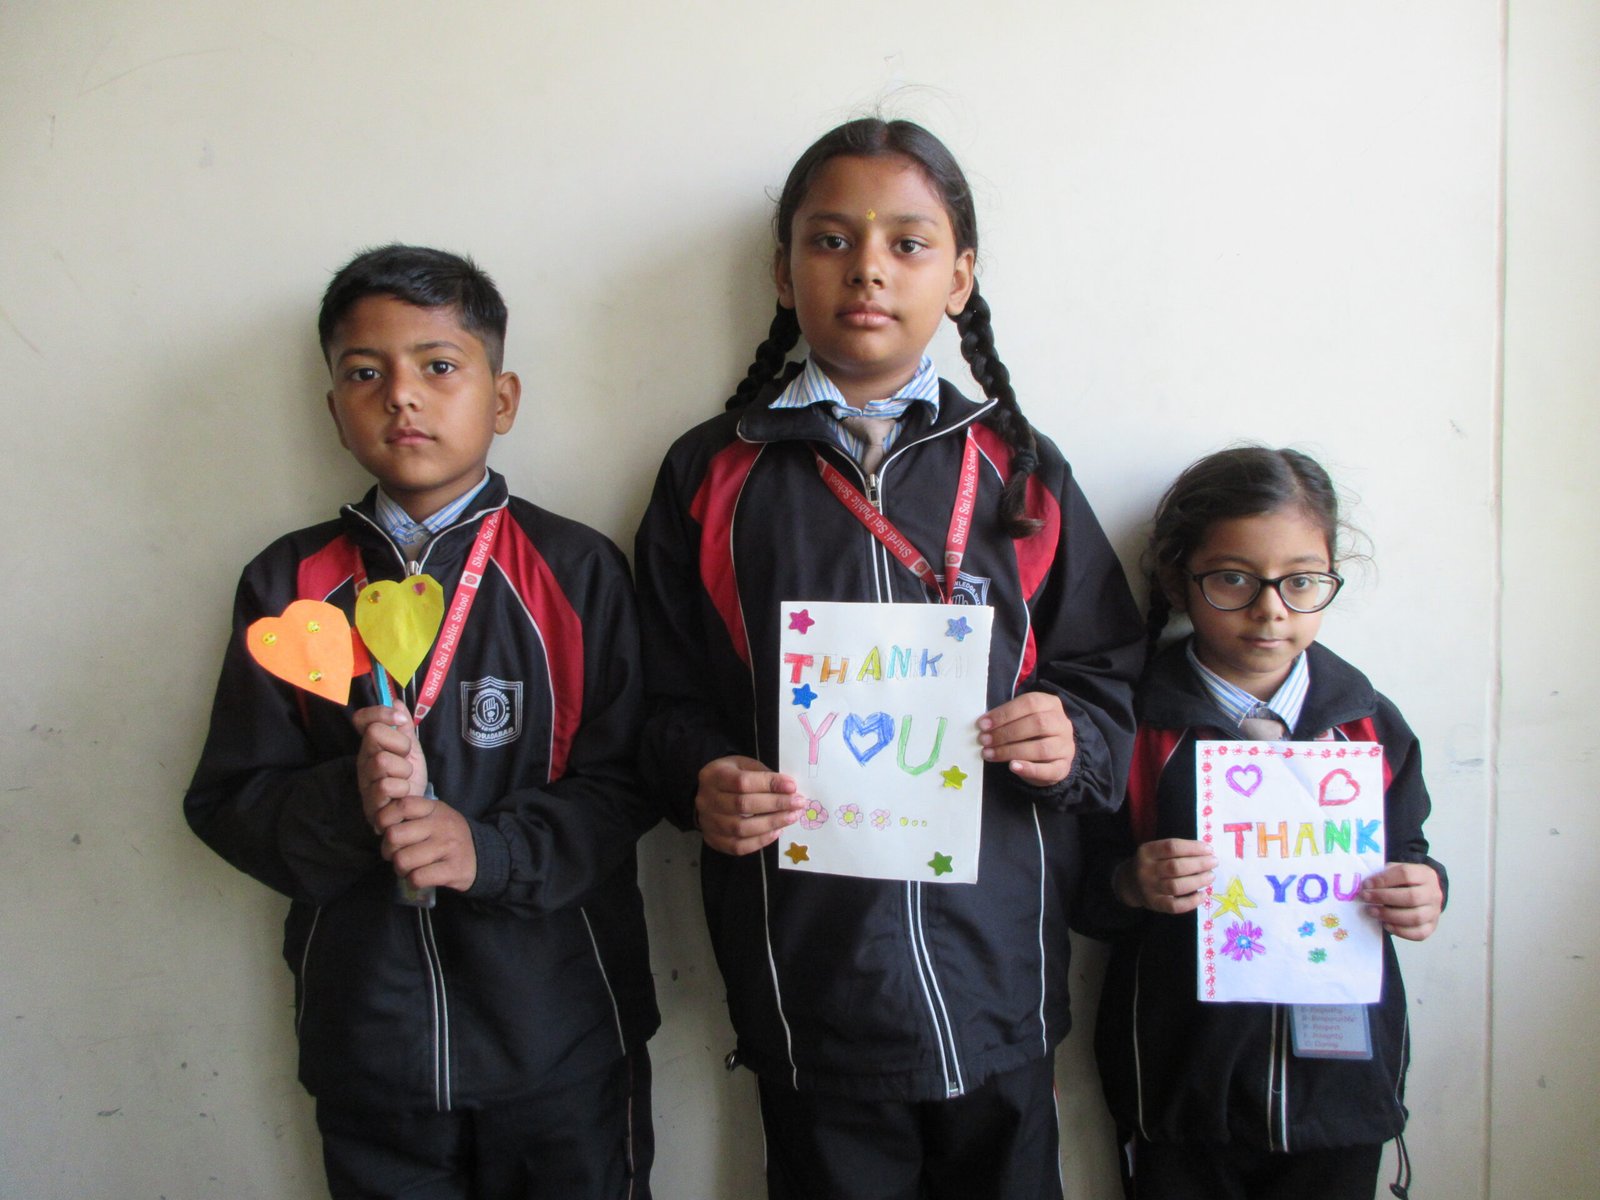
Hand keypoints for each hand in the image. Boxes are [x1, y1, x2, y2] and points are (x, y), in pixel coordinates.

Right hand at [352, 703, 428, 829]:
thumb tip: (396, 701)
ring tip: (405, 780)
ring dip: (403, 770)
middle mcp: (363, 761)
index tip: (400, 720)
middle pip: (375, 735)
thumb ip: (403, 727)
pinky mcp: (370, 804)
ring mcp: (364, 782)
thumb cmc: (410, 779)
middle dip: (400, 745)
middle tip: (406, 759)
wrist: (415, 812)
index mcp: (371, 746)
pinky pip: (386, 786)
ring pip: (382, 761)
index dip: (380, 713)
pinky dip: (403, 789)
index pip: (362, 719)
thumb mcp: (411, 749)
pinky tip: (403, 795)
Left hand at [374, 792, 476, 891]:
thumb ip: (412, 815)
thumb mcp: (435, 816)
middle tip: (395, 854)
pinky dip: (413, 881)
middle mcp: (442, 825)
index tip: (383, 830)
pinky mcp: (453, 869)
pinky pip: (418, 877)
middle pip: (395, 835)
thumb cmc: (448, 837)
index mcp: (434, 809)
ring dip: (400, 869)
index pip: (402, 805)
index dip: (384, 818)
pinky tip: (419, 878)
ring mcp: (448, 847)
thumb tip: (379, 825)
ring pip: (403, 860)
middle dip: (388, 850)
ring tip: (408, 868)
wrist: (481, 856)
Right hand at [695, 756, 803, 855]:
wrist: (709, 794)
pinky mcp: (713, 840)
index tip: (792, 786)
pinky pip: (738, 846)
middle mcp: (706, 800)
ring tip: (791, 817)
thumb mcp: (744, 765)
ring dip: (771, 824)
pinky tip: (776, 832)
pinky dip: (760, 841)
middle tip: (797, 803)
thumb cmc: (732, 776)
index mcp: (713, 776)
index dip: (769, 784)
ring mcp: (707, 822)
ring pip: (741, 828)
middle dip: (775, 804)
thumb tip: (789, 789)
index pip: (742, 782)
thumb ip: (763, 775)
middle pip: (742, 805)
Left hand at [977, 692, 1075, 785]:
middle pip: (1037, 724)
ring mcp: (1066, 746)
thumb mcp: (1023, 719)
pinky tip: (1012, 767)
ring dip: (1011, 751)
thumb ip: (1008, 719)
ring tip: (990, 754)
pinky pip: (1048, 770)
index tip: (983, 724)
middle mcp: (1062, 724)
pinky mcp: (1064, 768)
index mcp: (1051, 704)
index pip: (1029, 703)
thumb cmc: (1032, 733)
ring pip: (1042, 748)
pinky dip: (1029, 769)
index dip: (1004, 713)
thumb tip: (984, 725)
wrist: (1052, 756)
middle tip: (984, 740)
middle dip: (1006, 733)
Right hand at [1114, 838, 1217, 913]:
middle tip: (1214, 862)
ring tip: (1211, 876)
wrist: (1128, 883)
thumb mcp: (1155, 851)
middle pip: (1176, 867)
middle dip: (1199, 864)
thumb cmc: (1150, 863)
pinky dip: (1192, 901)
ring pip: (1177, 886)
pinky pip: (1175, 906)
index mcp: (1146, 852)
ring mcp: (1150, 889)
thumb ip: (1175, 850)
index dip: (1193, 848)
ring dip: (1198, 881)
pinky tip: (1203, 895)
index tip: (1209, 849)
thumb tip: (1206, 853)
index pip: (1172, 847)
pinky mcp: (1155, 904)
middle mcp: (1146, 870)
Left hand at [1359, 862, 1442, 940]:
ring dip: (1389, 915)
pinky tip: (1385, 924)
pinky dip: (1400, 931)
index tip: (1367, 884)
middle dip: (1384, 898)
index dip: (1384, 879)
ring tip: (1371, 911)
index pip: (1406, 874)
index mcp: (1425, 874)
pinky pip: (1418, 933)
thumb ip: (1383, 874)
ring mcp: (1434, 911)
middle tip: (1365, 898)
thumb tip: (1366, 884)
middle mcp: (1433, 893)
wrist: (1423, 891)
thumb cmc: (1404, 881)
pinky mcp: (1431, 927)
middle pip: (1411, 897)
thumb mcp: (1396, 870)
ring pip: (1415, 917)